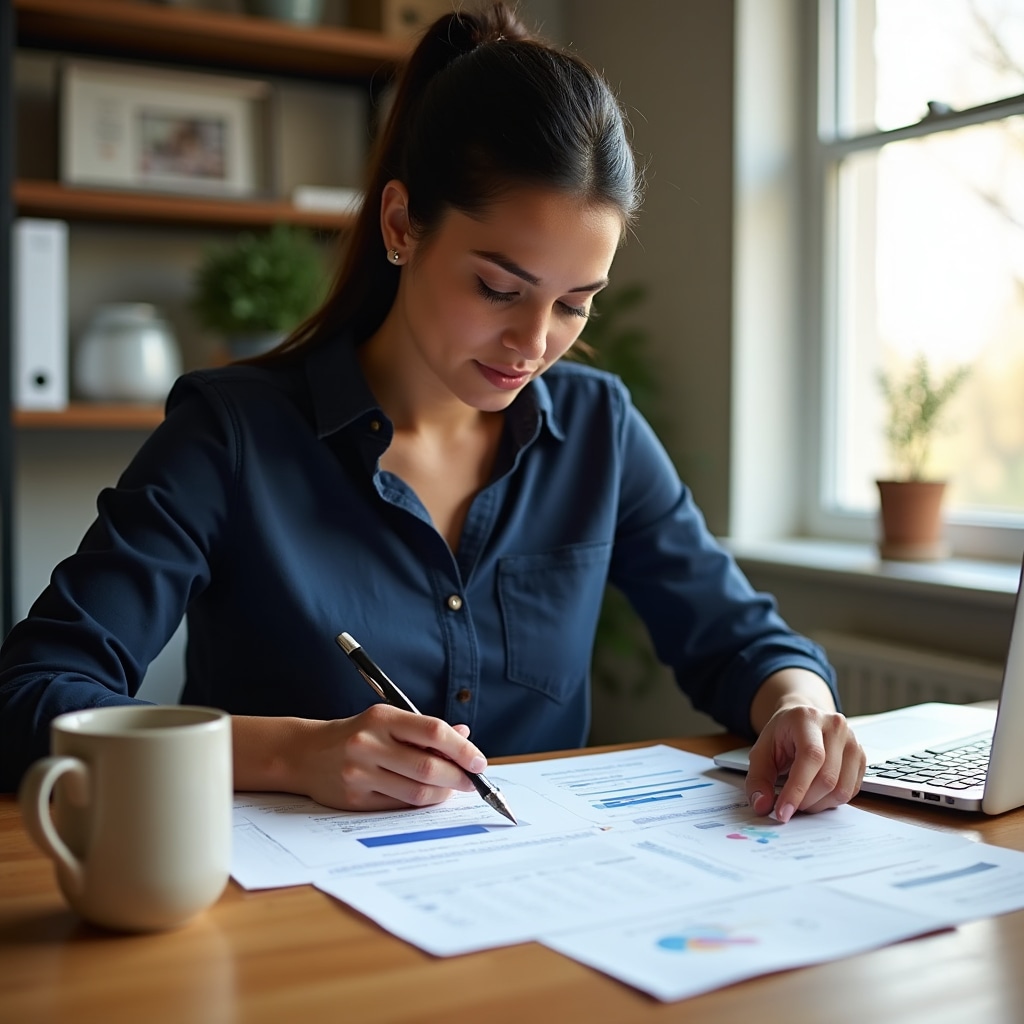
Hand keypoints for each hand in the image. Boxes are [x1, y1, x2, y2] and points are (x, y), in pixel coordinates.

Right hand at [232, 707, 486, 810]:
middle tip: (473, 782)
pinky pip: (399, 806)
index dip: (462, 749)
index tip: (479, 762)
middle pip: (428, 766)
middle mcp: (369, 744)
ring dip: (442, 793)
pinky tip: (428, 796)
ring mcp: (359, 773)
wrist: (304, 753)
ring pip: (416, 791)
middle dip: (458, 777)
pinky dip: (420, 803)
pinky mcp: (354, 799)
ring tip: (451, 789)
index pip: (433, 732)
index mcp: (382, 718)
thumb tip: (465, 733)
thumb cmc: (356, 734)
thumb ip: (424, 729)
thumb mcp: (388, 720)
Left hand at [745, 704, 865, 821]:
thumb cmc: (782, 735)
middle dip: (805, 801)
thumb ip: (758, 779)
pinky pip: (852, 791)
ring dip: (819, 804)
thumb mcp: (761, 751)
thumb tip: (762, 806)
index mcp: (808, 719)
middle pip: (827, 778)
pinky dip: (831, 801)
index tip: (782, 813)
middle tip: (788, 806)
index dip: (797, 789)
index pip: (811, 757)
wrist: (802, 721)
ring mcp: (853, 742)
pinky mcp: (862, 758)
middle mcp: (835, 727)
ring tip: (801, 799)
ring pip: (842, 789)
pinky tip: (816, 794)